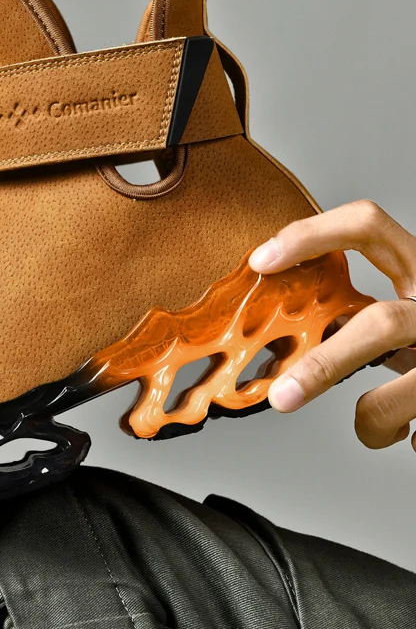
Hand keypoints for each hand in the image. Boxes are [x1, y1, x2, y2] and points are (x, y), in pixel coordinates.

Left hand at [248, 200, 415, 451]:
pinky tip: (414, 435)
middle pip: (380, 324)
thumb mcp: (410, 313)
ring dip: (372, 419)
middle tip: (282, 398)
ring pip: (393, 397)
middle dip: (324, 365)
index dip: (310, 235)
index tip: (261, 261)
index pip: (367, 225)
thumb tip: (286, 337)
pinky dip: (402, 437)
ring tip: (374, 426)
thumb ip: (364, 314)